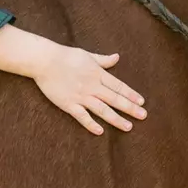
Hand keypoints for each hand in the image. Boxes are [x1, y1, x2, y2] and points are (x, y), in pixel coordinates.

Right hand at [31, 45, 147, 134]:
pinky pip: (82, 116)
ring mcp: (80, 96)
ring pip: (102, 110)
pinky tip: (100, 131)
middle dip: (130, 108)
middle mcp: (92, 86)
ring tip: (128, 127)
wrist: (44, 61)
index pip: (118, 86)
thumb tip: (117, 57)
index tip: (142, 102)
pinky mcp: (68, 104)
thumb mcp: (87, 55)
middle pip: (114, 99)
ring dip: (116, 119)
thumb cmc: (65, 56)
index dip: (131, 94)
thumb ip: (103, 60)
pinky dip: (91, 124)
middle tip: (143, 116)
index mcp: (97, 74)